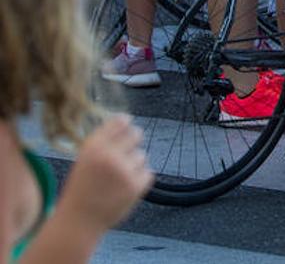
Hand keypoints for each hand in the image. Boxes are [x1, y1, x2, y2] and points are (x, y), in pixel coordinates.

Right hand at [58, 115, 152, 233]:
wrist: (79, 221)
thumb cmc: (82, 189)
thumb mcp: (84, 160)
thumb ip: (104, 143)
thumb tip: (127, 121)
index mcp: (93, 146)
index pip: (120, 121)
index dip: (125, 123)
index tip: (126, 125)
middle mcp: (109, 155)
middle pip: (136, 133)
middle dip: (134, 141)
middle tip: (126, 152)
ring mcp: (124, 170)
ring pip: (142, 156)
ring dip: (134, 165)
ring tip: (117, 179)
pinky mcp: (136, 185)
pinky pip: (148, 173)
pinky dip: (140, 180)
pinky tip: (124, 188)